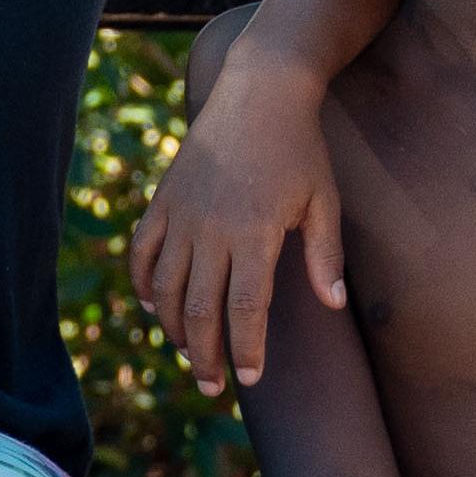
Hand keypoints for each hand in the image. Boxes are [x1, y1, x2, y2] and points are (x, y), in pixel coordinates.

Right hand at [130, 48, 344, 389]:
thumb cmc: (300, 149)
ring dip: (173, 328)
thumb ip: (325, 255)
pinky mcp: (163, 201)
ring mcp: (181, 215)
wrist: (259, 90)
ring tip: (188, 353)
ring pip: (165, 288)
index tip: (249, 378)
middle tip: (213, 386)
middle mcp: (211, 229)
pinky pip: (143, 253)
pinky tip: (155, 307)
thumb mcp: (324, 201)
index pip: (246, 309)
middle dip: (205, 355)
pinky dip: (144, 285)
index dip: (245, 349)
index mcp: (254, 234)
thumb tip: (333, 305)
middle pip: (199, 309)